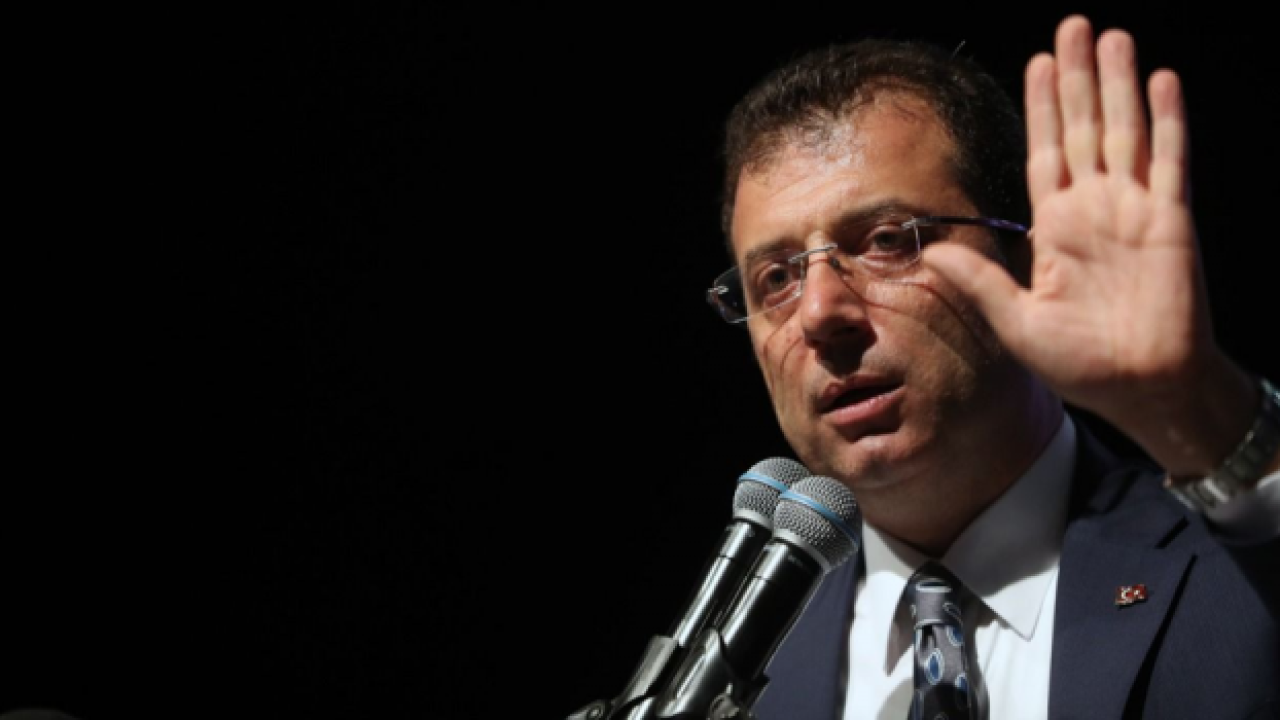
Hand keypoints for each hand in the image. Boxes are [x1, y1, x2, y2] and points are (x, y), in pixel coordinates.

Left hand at [921, 15, 1255, 474]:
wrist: (1142, 390)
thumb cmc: (1081, 364)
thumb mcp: (1015, 320)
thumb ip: (978, 280)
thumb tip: (927, 251)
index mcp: (1057, 229)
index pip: (1044, 152)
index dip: (1041, 108)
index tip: (1035, 63)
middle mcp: (1095, 210)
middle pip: (1082, 128)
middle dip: (1076, 79)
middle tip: (1072, 26)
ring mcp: (1135, 211)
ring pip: (1125, 131)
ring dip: (1117, 84)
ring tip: (1110, 36)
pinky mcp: (1171, 221)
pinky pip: (1170, 160)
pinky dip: (1167, 120)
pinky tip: (1159, 80)